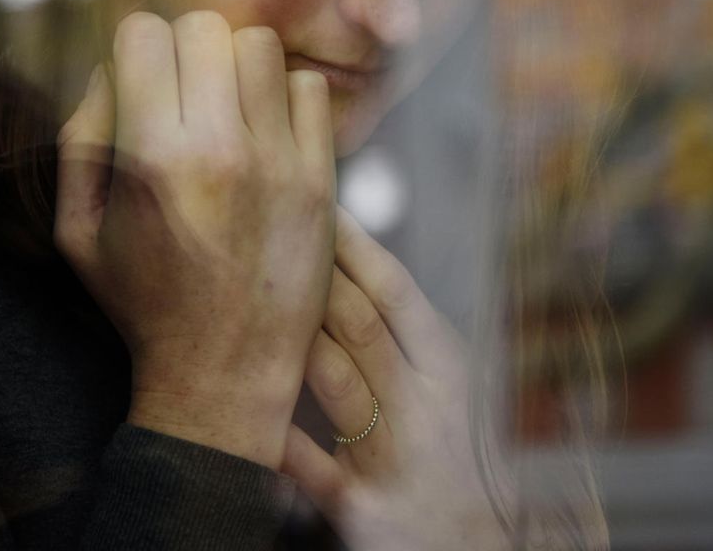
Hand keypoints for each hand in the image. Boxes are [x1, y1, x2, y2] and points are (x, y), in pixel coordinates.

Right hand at [54, 11, 336, 468]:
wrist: (224, 371)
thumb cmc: (143, 301)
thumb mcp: (78, 231)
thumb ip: (80, 138)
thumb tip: (107, 67)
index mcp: (151, 158)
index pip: (144, 33)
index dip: (135, 48)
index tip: (140, 78)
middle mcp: (219, 150)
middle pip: (206, 28)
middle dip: (186, 49)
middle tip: (184, 91)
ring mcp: (278, 163)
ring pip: (262, 48)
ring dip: (237, 67)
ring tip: (226, 107)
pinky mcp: (321, 179)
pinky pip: (309, 88)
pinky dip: (285, 98)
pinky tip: (266, 133)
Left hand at [281, 208, 511, 550]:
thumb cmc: (464, 463)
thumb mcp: (457, 392)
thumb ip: (412, 340)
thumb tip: (359, 272)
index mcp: (450, 368)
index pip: (396, 292)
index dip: (353, 246)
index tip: (314, 204)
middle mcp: (426, 405)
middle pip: (361, 324)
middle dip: (312, 275)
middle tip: (265, 230)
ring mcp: (395, 456)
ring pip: (338, 381)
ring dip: (294, 335)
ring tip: (248, 292)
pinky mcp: (364, 508)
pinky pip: (314, 467)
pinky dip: (282, 436)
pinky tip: (249, 406)